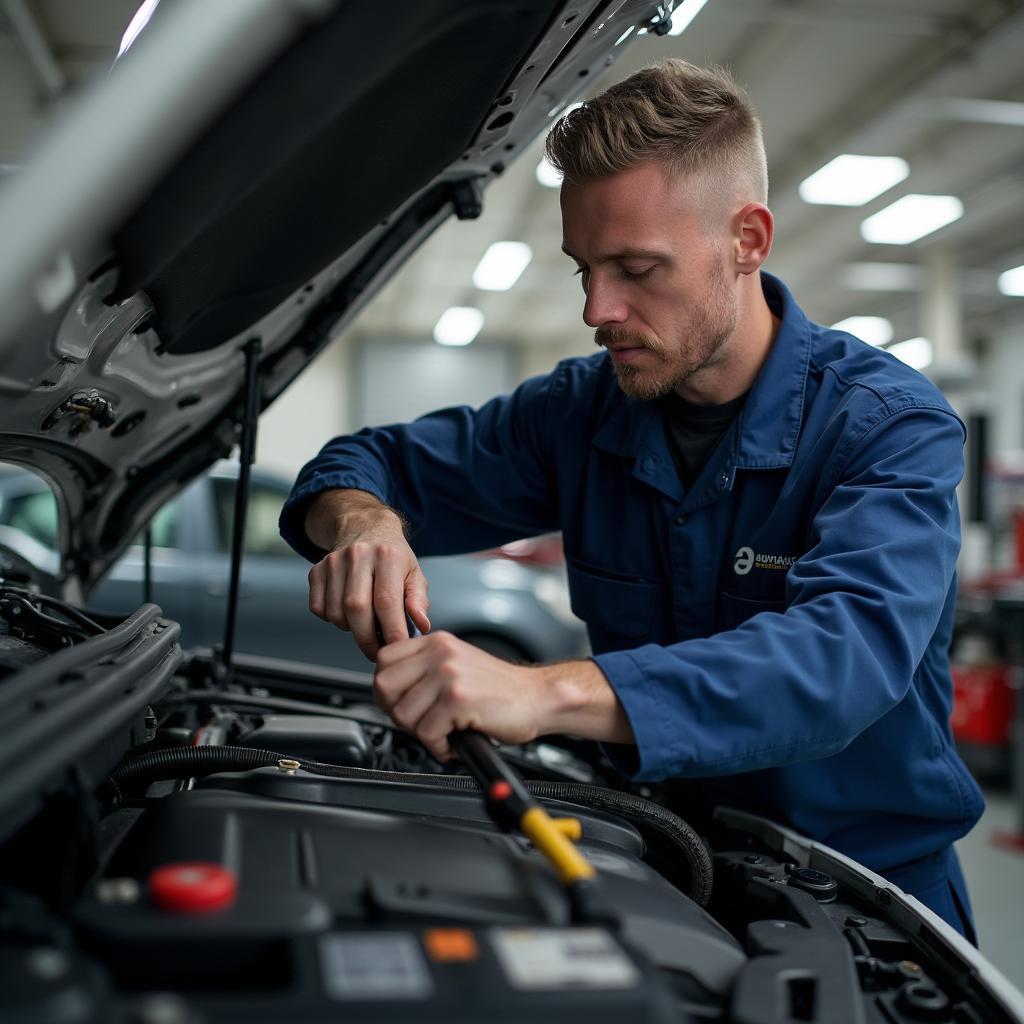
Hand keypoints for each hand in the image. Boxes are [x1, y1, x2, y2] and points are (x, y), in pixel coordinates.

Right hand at [305, 489, 429, 660]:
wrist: (366, 528)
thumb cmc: (394, 558)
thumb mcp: (414, 574)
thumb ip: (419, 601)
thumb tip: (421, 625)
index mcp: (388, 555)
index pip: (387, 601)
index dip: (391, 631)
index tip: (397, 649)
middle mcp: (358, 555)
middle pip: (357, 608)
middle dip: (367, 638)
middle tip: (377, 652)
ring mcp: (334, 561)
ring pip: (336, 612)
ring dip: (350, 629)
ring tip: (364, 625)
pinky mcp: (317, 569)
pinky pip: (318, 608)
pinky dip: (332, 620)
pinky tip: (347, 613)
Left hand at [373, 632, 547, 759]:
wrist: (537, 697)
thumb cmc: (499, 689)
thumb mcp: (456, 664)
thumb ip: (424, 669)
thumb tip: (388, 690)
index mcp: (436, 642)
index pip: (383, 660)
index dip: (387, 688)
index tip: (401, 702)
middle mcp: (440, 653)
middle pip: (384, 687)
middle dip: (398, 712)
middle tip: (421, 722)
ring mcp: (449, 675)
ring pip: (404, 715)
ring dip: (422, 733)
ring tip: (445, 731)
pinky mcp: (459, 700)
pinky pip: (427, 734)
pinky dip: (440, 746)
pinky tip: (455, 741)